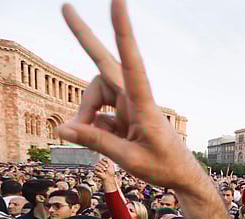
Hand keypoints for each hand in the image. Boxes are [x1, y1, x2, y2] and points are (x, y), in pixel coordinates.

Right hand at [57, 2, 200, 190]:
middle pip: (104, 66)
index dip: (123, 33)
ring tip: (79, 135)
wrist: (181, 175)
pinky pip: (97, 114)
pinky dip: (90, 126)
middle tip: (66, 7)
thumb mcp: (129, 159)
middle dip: (85, 39)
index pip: (131, 64)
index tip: (117, 2)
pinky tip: (98, 142)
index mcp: (144, 105)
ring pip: (95, 93)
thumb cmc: (163, 167)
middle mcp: (135, 98)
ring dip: (84, 112)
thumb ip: (96, 141)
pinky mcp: (123, 113)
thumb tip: (62, 129)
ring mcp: (129, 104)